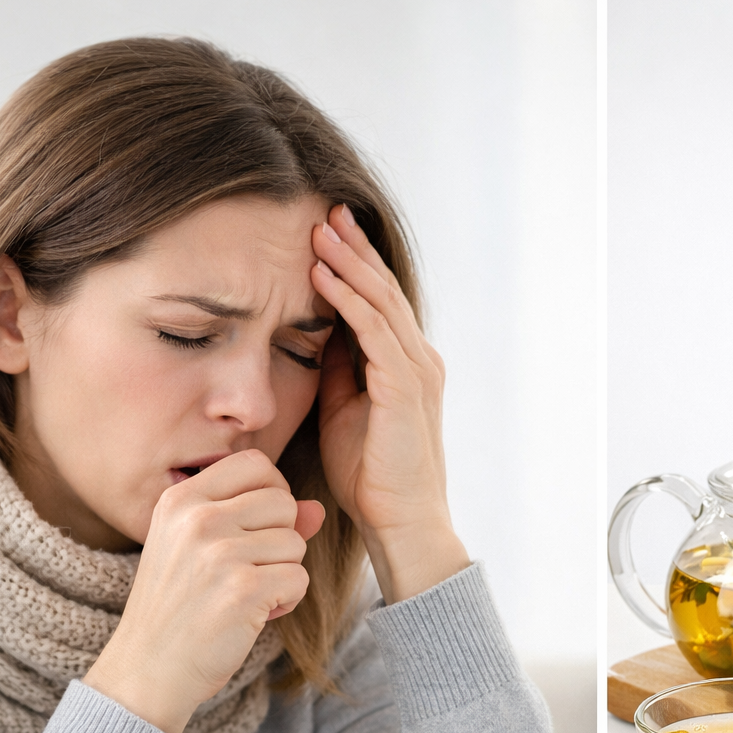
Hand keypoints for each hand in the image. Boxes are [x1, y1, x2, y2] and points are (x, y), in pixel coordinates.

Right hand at [85, 451, 325, 732]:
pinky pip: (299, 579)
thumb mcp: (203, 550)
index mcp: (180, 499)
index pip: (255, 463)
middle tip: (249, 570)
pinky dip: (287, 601)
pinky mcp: (243, 589)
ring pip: (296, 542)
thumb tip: (316, 508)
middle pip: (283, 502)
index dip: (272, 492)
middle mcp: (197, 519)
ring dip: (283, 573)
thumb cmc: (178, 607)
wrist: (146, 669)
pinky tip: (254, 614)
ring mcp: (219, 553)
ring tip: (246, 594)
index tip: (259, 526)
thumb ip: (258, 521)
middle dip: (280, 538)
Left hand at [310, 204, 468, 601]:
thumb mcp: (344, 412)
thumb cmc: (371, 478)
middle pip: (385, 290)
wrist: (400, 523)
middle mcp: (419, 360)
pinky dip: (349, 301)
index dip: (355, 264)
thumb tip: (314, 335)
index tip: (325, 232)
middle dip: (355, 248)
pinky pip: (376, 332)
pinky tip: (324, 277)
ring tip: (320, 230)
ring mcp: (417, 372)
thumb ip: (338, 372)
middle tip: (326, 209)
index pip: (380, 302)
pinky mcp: (406, 388)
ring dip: (349, 263)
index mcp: (406, 366)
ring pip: (382, 302)